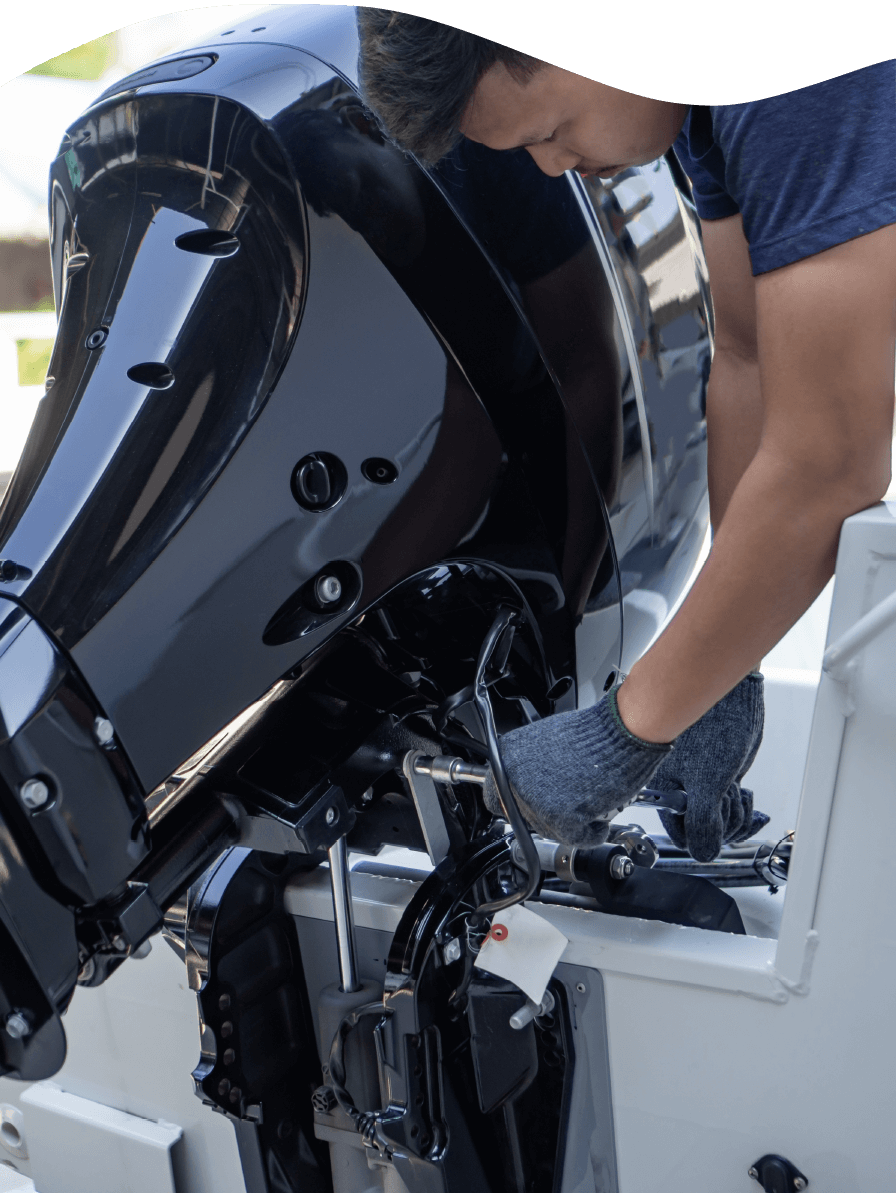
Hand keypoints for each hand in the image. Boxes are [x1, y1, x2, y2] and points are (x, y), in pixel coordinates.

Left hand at [483, 686, 671, 846]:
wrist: (619, 732)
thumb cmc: (592, 734)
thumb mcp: (544, 743)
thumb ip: (527, 768)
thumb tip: (524, 786)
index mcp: (506, 757)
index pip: (494, 796)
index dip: (517, 804)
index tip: (528, 805)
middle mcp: (513, 779)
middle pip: (525, 818)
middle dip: (548, 814)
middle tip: (569, 801)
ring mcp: (534, 801)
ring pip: (549, 830)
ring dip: (570, 823)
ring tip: (588, 800)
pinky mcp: (559, 818)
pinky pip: (575, 839)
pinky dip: (591, 833)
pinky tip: (597, 817)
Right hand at [653, 673, 766, 860]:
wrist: (735, 696)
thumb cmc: (713, 725)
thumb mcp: (708, 781)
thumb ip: (702, 822)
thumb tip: (703, 852)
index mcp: (666, 788)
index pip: (681, 834)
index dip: (701, 837)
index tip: (715, 831)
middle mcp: (681, 788)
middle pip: (703, 831)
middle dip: (723, 823)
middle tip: (727, 800)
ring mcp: (702, 784)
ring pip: (720, 822)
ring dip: (735, 816)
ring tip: (737, 795)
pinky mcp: (720, 778)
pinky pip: (730, 808)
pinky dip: (743, 810)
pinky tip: (747, 800)